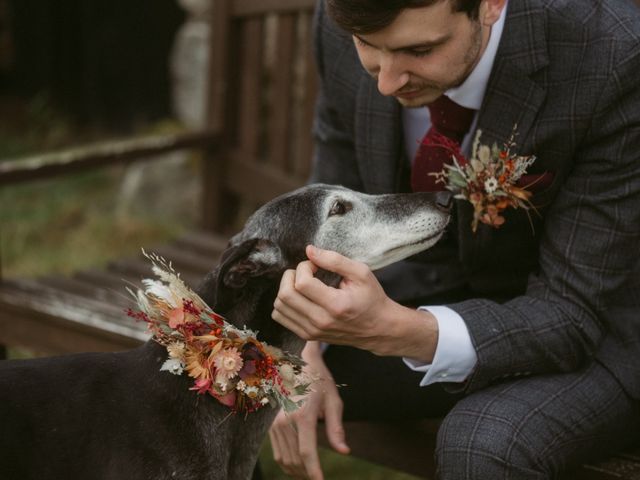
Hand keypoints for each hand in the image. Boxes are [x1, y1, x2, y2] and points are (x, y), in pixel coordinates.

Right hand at [269, 342, 349, 478]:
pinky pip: (277, 452)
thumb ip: (337, 428)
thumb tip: (344, 451)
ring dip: (297, 472)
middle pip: (295, 459)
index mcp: (303, 414)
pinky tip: (300, 466)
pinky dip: (288, 463)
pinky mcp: (270, 424)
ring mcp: (275, 423)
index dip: (314, 471)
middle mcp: (285, 420)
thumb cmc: (319, 381)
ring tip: (310, 475)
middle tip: (318, 479)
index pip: (307, 452)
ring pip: (284, 458)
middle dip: (307, 474)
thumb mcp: (333, 401)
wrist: (297, 364)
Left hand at [272, 245, 437, 360]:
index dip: (304, 267)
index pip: (302, 283)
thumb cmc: (371, 298)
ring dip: (286, 288)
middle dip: (290, 276)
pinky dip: (285, 303)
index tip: (315, 265)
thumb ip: (334, 260)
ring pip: (279, 307)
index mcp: (335, 305)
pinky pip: (281, 317)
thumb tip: (309, 250)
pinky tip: (300, 296)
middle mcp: (320, 321)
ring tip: (302, 283)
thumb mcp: (361, 273)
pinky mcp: (307, 335)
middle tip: (305, 272)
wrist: (378, 328)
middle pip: (285, 295)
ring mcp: (312, 331)